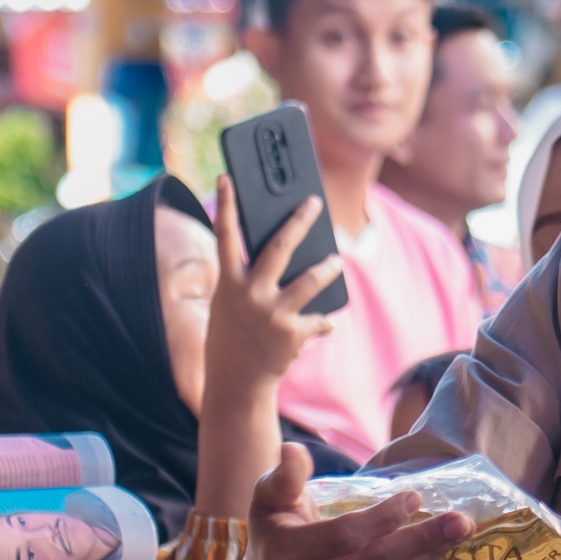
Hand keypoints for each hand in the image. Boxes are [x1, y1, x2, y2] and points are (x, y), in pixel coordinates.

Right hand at [208, 178, 341, 401]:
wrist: (236, 383)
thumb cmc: (233, 336)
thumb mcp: (231, 304)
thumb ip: (250, 279)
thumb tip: (288, 256)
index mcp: (228, 284)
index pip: (225, 236)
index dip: (226, 205)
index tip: (228, 176)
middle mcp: (250, 294)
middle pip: (279, 248)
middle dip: (298, 221)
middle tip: (314, 201)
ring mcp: (273, 314)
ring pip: (311, 280)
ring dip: (327, 268)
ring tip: (335, 260)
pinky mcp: (293, 333)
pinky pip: (318, 318)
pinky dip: (322, 321)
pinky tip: (326, 324)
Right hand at [243, 444, 470, 559]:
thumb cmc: (275, 536)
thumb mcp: (269, 503)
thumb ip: (284, 478)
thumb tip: (293, 450)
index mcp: (284, 556)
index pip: (344, 537)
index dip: (382, 518)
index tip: (414, 497)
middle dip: (421, 539)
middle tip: (461, 521)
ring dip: (428, 553)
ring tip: (460, 531)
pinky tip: (437, 548)